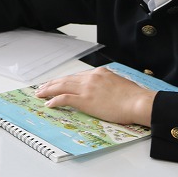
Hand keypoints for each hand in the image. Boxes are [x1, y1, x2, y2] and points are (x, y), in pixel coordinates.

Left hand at [34, 66, 155, 125]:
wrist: (138, 102)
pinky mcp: (85, 100)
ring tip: (39, 94)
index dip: (64, 80)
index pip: (76, 76)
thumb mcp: (119, 84)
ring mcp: (87, 88)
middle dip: (52, 84)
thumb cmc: (134, 97)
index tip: (57, 83)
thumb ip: (107, 84)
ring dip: (48, 90)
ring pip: (61, 86)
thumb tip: (103, 91)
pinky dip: (54, 100)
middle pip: (66, 79)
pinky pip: (64, 98)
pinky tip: (48, 103)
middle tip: (42, 88)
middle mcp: (91, 78)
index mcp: (100, 73)